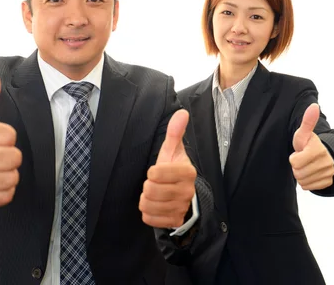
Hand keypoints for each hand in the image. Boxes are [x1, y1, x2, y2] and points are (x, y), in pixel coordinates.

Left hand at [140, 109, 196, 227]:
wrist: (184, 195)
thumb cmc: (174, 170)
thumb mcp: (173, 150)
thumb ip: (175, 132)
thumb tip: (182, 112)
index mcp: (186, 172)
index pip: (155, 173)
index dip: (151, 172)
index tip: (156, 171)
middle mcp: (187, 191)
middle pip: (150, 190)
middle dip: (147, 186)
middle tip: (155, 184)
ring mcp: (181, 207)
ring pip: (149, 205)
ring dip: (146, 200)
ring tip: (154, 194)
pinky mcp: (175, 221)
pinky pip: (150, 219)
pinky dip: (148, 213)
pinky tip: (155, 206)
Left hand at [289, 103, 333, 190]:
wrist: (323, 155)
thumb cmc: (308, 144)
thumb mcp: (304, 134)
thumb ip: (307, 121)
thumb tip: (314, 105)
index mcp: (318, 149)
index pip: (295, 162)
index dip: (294, 158)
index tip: (300, 152)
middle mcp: (326, 162)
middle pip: (298, 173)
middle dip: (297, 167)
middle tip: (302, 160)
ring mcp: (328, 173)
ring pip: (303, 181)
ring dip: (301, 175)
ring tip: (306, 166)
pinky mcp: (328, 182)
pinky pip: (309, 187)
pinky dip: (307, 182)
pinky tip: (311, 173)